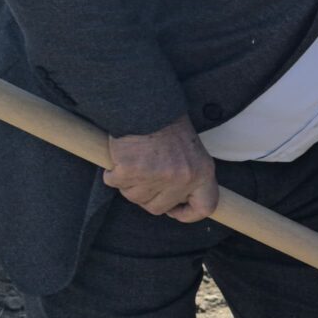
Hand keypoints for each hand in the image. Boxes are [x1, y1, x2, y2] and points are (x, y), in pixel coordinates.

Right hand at [103, 115, 218, 220]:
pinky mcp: (132, 171)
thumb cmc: (167, 124)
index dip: (189, 214)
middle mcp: (182, 178)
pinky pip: (114, 183)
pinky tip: (119, 158)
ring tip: (134, 161)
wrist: (145, 103)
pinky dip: (112, 174)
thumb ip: (187, 175)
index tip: (175, 210)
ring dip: (129, 184)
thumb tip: (174, 201)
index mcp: (202, 172)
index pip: (205, 207)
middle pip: (158, 207)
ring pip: (135, 197)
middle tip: (144, 175)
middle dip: (147, 195)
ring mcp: (157, 176)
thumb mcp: (190, 150)